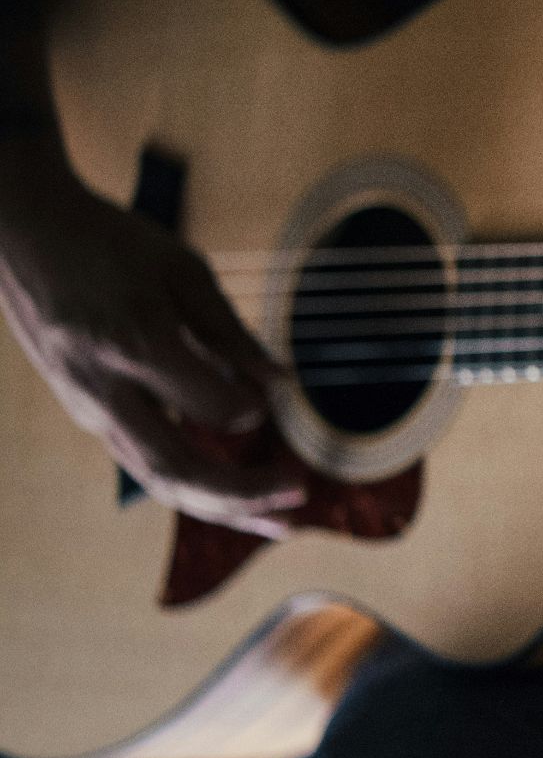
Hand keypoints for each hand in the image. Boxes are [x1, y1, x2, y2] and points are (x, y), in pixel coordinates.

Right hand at [0, 167, 302, 536]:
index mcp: (134, 345)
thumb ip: (230, 332)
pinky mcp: (88, 412)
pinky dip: (195, 486)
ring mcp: (89, 407)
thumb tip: (282, 384)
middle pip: (175, 467)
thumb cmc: (110, 243)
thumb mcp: (181, 270)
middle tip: (300, 498)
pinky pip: (144, 462)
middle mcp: (105, 389)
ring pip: (157, 478)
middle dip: (242, 495)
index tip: (278, 398)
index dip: (250, 409)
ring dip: (222, 507)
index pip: (208, 406)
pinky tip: (236, 498)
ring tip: (281, 522)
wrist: (23, 235)